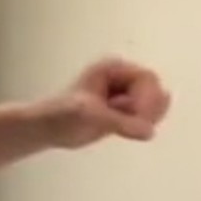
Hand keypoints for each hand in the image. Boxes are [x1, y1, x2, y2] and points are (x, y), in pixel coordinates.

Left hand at [40, 57, 170, 149]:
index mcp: (113, 68)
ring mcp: (123, 93)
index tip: (138, 119)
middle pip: (154, 90)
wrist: (46, 129)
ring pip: (153, 103)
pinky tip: (129, 132)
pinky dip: (144, 124)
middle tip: (132, 128)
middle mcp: (121, 77)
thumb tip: (150, 132)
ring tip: (125, 129)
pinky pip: (146, 115)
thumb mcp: (92, 117)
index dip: (149, 99)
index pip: (147, 78)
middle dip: (148, 110)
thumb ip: (122, 123)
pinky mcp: (122, 111)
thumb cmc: (62, 116)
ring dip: (147, 118)